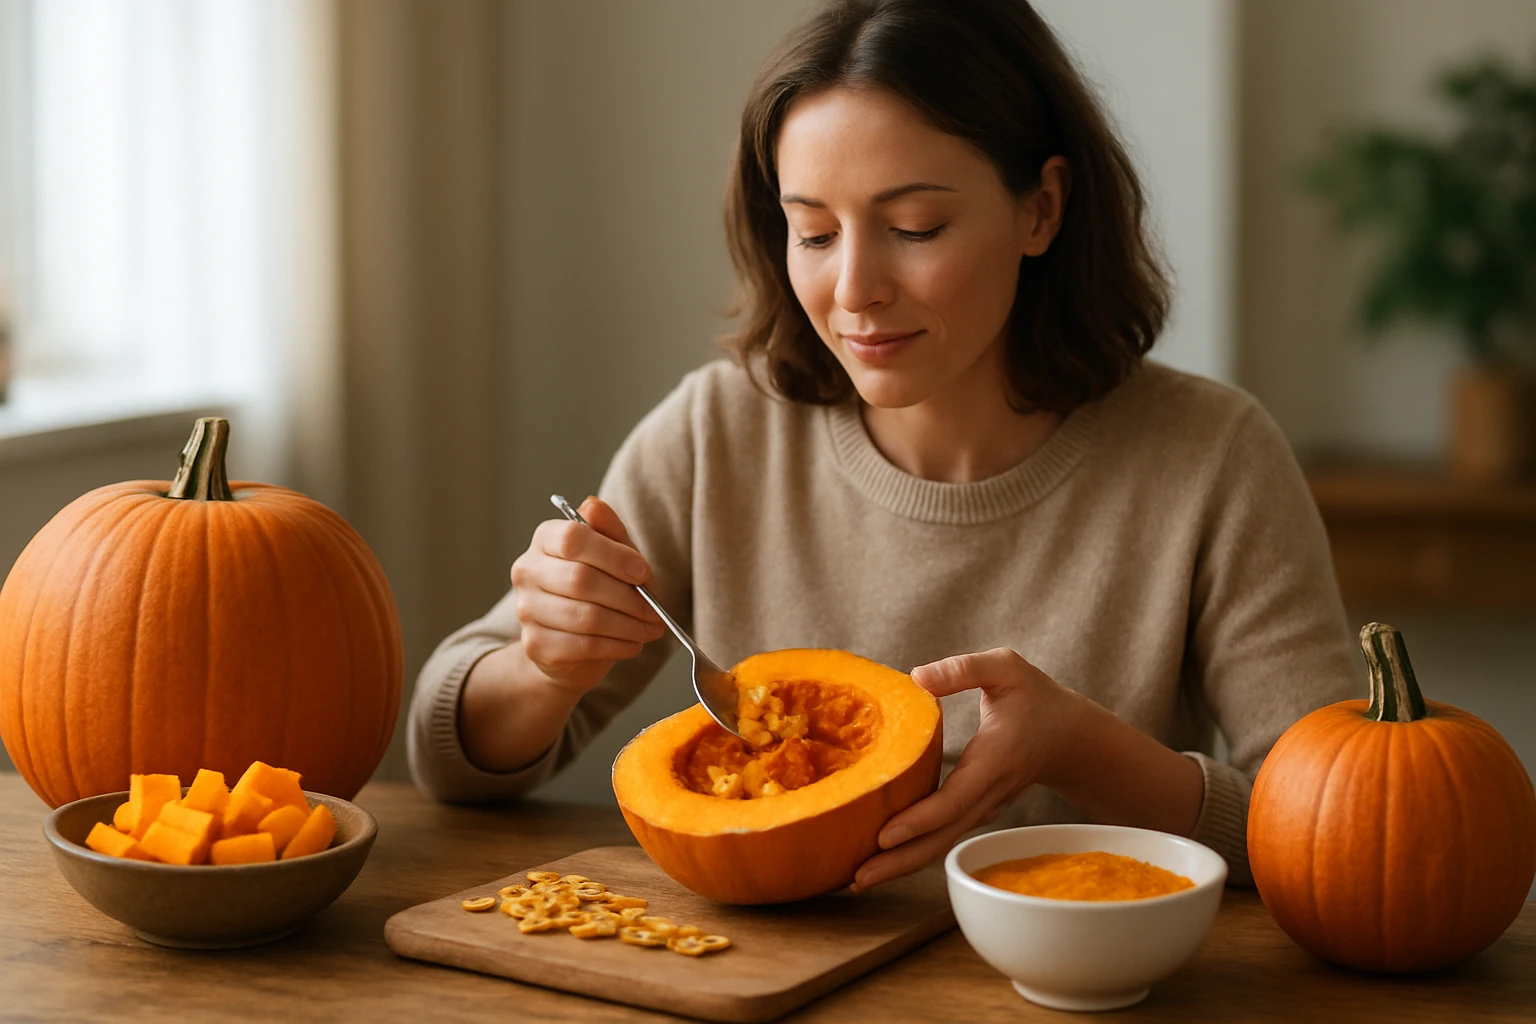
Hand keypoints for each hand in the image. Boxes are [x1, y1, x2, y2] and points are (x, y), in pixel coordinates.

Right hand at [508, 495, 665, 693]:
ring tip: (650, 628)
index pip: (572, 538)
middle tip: (655, 611)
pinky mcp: (536, 644)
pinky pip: (583, 645)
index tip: (643, 572)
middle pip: (580, 580)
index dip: (613, 555)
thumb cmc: (598, 588)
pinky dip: (617, 646)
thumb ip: (609, 531)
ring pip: (585, 617)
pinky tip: (633, 643)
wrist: (571, 642)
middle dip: (628, 598)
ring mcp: (527, 609)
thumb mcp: (612, 554)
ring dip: (628, 626)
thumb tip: (594, 505)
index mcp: (545, 539)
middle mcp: (527, 571)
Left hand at [852, 648, 1086, 889]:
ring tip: (857, 880)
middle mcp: (988, 793)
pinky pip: (943, 836)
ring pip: (941, 843)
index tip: (885, 836)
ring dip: (901, 864)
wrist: (1070, 737)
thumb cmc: (1034, 697)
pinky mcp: (975, 811)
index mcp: (993, 760)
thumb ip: (964, 669)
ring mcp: (983, 807)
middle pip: (943, 836)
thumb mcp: (1005, 667)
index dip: (921, 819)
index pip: (955, 798)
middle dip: (900, 861)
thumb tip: (916, 677)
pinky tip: (881, 860)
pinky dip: (913, 851)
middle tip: (856, 879)